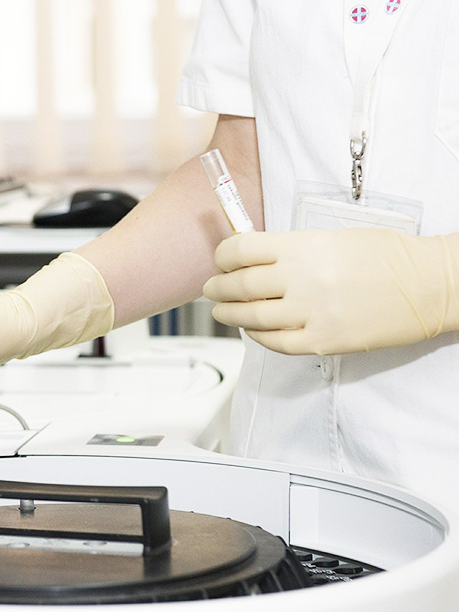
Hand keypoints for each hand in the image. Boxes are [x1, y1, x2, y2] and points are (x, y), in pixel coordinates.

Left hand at [202, 228, 458, 354]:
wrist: (429, 285)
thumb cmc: (385, 256)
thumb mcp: (332, 238)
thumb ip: (291, 250)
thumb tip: (253, 259)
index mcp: (303, 247)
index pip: (241, 250)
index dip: (222, 256)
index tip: (220, 261)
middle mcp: (301, 279)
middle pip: (239, 285)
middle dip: (218, 288)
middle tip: (211, 289)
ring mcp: (311, 313)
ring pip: (250, 316)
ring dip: (229, 314)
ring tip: (222, 311)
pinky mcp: (323, 341)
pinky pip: (275, 343)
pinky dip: (257, 336)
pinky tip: (252, 330)